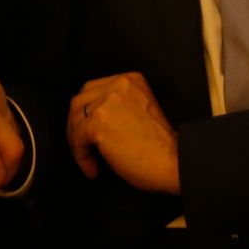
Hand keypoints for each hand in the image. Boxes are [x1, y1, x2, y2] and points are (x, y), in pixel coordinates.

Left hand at [67, 71, 179, 193]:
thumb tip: (90, 117)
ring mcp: (107, 103)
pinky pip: (77, 139)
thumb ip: (119, 104)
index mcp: (130, 80)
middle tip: (82, 146)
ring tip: (87, 158)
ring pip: (75, 118)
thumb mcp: (141, 108)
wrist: (173, 161)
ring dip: (76, 141)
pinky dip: (81, 156)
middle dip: (76, 124)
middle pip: (81, 100)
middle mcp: (117, 85)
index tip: (90, 132)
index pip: (95, 89)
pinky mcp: (99, 123)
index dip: (88, 112)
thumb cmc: (160, 145)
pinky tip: (92, 169)